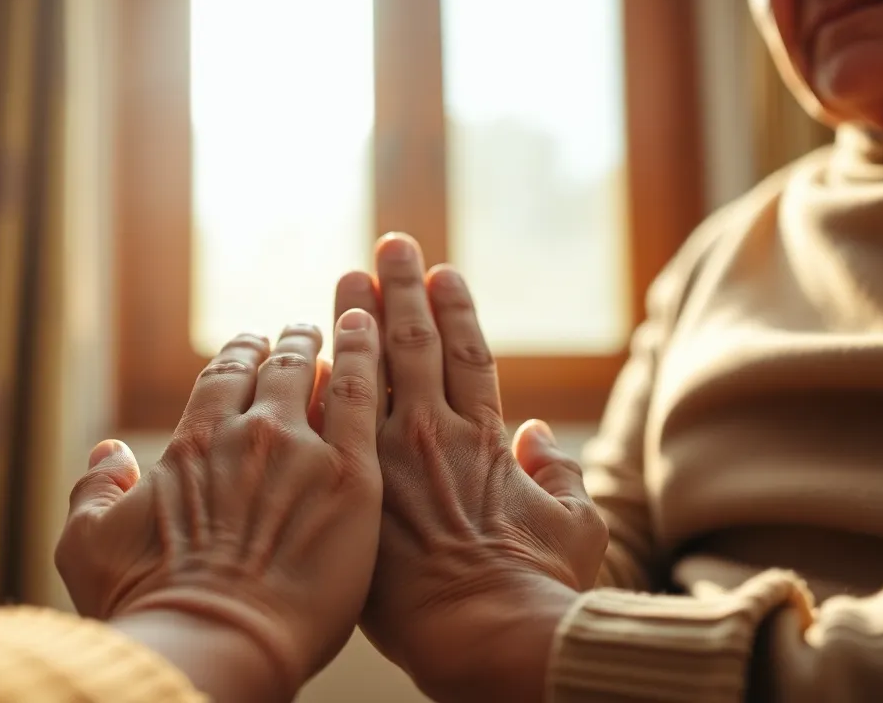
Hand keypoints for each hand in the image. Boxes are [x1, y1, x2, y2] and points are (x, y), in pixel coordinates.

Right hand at [56, 316, 382, 701]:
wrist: (215, 643)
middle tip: (299, 331)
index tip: (249, 345)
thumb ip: (93, 491)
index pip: (220, 380)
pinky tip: (371, 335)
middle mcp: (245, 434)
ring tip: (343, 325)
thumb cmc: (149, 607)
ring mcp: (302, 450)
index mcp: (190, 445)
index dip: (237, 356)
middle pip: (272, 369)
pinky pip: (363, 397)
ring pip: (317, 373)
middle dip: (286, 345)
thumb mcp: (88, 547)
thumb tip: (109, 452)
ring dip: (326, 345)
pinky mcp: (352, 477)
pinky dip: (366, 357)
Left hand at [333, 233, 608, 702]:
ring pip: (369, 370)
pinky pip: (329, 422)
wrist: (482, 635)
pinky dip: (319, 384)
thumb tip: (537, 437)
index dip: (454, 308)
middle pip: (413, 345)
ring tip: (348, 278)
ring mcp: (387, 458)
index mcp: (486, 438)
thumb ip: (556, 472)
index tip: (442, 270)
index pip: (467, 354)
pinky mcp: (352, 488)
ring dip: (358, 319)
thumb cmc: (536, 588)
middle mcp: (433, 434)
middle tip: (388, 247)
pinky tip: (306, 355)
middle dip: (401, 291)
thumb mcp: (576, 526)